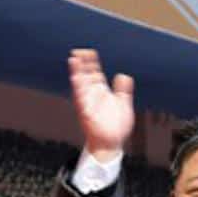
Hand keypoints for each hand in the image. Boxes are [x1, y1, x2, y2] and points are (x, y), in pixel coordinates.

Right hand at [68, 48, 133, 162]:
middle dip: (81, 64)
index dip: (92, 62)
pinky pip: (81, 100)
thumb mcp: (123, 104)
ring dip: (76, 73)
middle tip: (77, 52)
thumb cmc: (116, 127)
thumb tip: (124, 75)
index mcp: (101, 92)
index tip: (90, 53)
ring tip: (73, 61)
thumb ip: (123, 90)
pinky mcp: (86, 113)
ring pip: (80, 85)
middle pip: (85, 75)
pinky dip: (78, 90)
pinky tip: (76, 80)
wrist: (112, 144)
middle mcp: (93, 96)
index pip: (95, 73)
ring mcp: (88, 104)